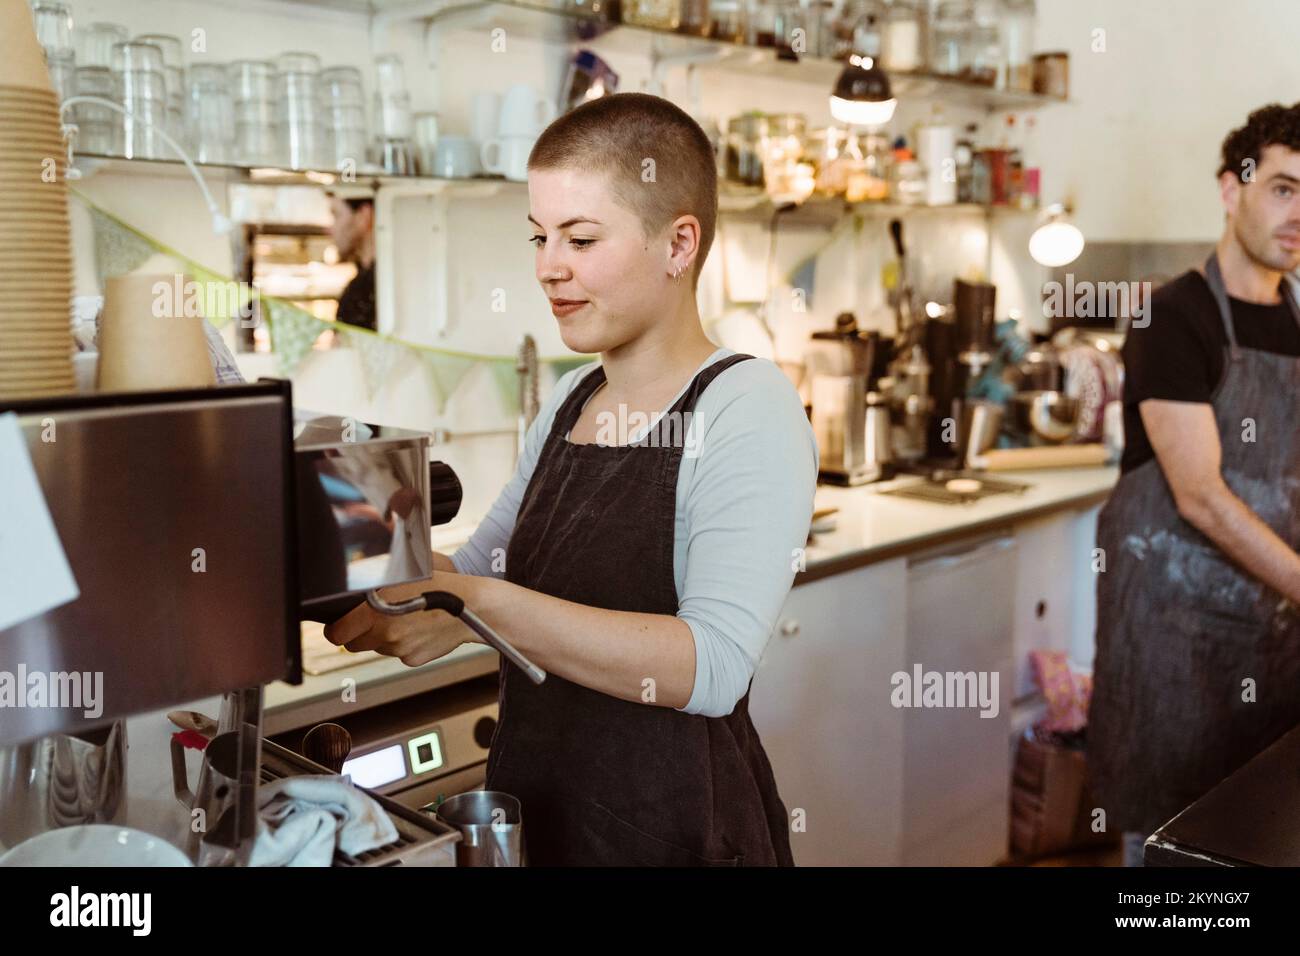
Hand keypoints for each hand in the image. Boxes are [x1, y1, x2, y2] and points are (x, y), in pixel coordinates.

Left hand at [323, 583, 477, 666]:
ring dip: (382, 636)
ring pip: (377, 647)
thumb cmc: (442, 583)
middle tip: (371, 619)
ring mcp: (400, 649)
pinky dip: (403, 643)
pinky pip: (398, 653)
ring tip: (402, 617)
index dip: (336, 628)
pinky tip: (418, 627)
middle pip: (353, 644)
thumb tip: (355, 583)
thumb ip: (376, 580)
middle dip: (358, 633)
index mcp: (376, 612)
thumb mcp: (404, 571)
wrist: (473, 606)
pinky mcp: (413, 659)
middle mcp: (385, 633)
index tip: (339, 624)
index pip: (337, 632)